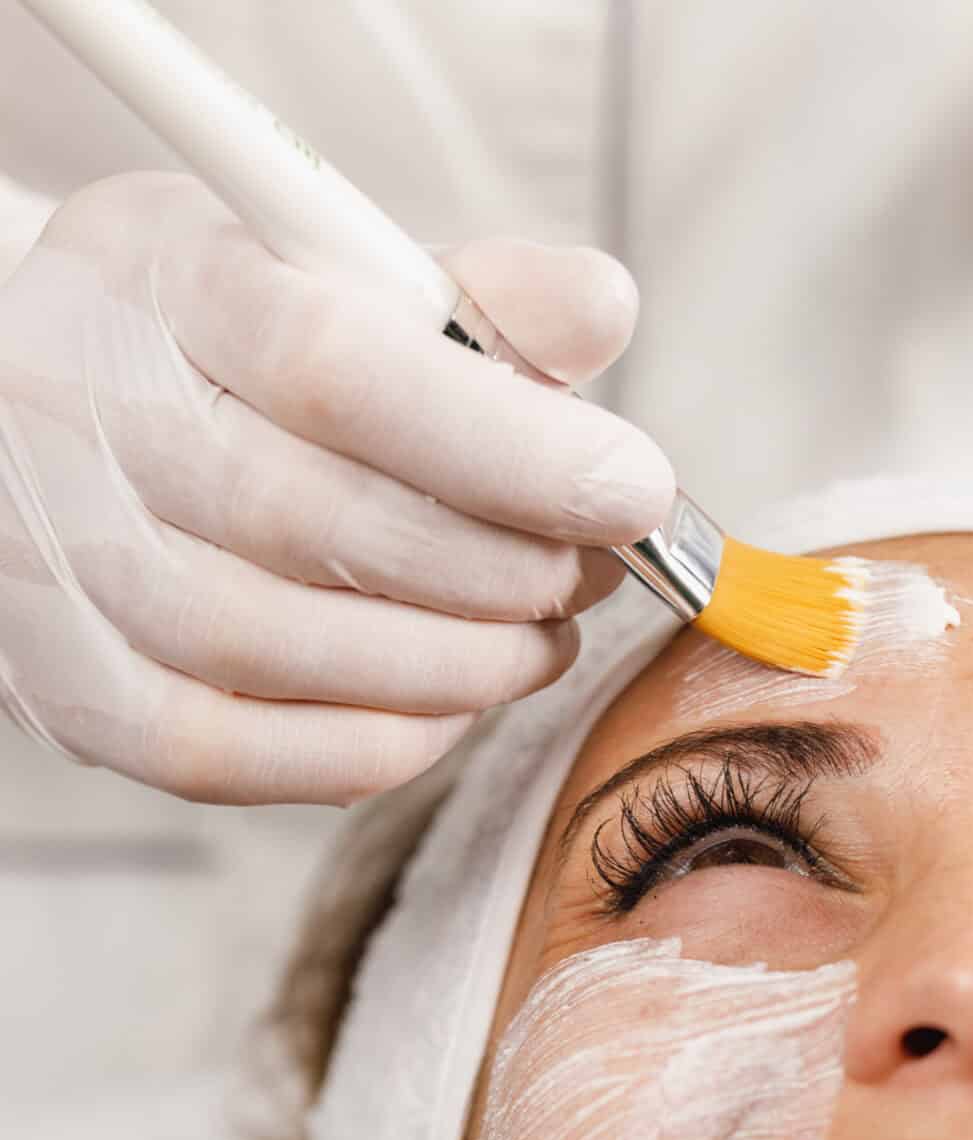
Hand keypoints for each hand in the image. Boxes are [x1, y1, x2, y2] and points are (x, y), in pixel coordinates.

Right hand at [0, 171, 673, 804]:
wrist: (41, 421)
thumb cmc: (214, 350)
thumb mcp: (323, 271)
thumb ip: (468, 297)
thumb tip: (602, 310)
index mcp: (164, 282)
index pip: (340, 367)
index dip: (507, 446)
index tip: (633, 488)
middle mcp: (86, 418)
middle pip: (321, 521)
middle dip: (499, 565)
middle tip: (591, 572)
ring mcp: (65, 567)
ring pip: (281, 647)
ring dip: (454, 663)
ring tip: (539, 640)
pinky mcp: (74, 692)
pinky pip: (237, 753)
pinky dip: (374, 741)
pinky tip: (453, 706)